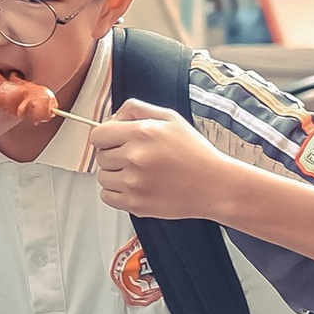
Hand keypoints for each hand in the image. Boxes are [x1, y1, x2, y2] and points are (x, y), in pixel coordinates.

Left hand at [90, 105, 239, 221]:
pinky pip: (107, 197)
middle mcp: (135, 157)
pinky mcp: (136, 204)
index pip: (98, 135)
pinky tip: (137, 187)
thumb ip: (136, 109)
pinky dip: (117, 193)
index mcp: (141, 133)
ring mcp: (134, 183)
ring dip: (116, 175)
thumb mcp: (169, 118)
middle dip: (113, 156)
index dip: (106, 137)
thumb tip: (112, 117)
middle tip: (136, 158)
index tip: (115, 142)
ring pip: (103, 178)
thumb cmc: (195, 152)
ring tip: (140, 174)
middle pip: (100, 157)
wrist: (215, 185)